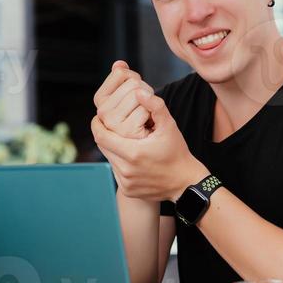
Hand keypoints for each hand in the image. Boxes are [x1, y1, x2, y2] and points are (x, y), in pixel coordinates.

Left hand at [91, 90, 206, 201]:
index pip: (101, 136)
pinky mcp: (128, 190)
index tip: (98, 116)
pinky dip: (119, 162)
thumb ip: (155, 106)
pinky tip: (132, 157)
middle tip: (109, 125)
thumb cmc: (177, 152)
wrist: (186, 182)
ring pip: (109, 159)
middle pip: (103, 147)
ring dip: (112, 148)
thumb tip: (139, 92)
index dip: (97, 124)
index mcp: (133, 153)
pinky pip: (116, 171)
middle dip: (104, 134)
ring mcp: (126, 183)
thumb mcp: (169, 126)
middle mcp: (126, 170)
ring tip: (123, 140)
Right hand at [93, 60, 154, 140]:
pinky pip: (146, 108)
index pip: (120, 73)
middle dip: (145, 90)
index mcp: (100, 101)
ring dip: (150, 102)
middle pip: (132, 83)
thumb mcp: (131, 99)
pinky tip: (150, 125)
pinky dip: (153, 114)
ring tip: (147, 117)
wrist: (159, 150)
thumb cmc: (144, 121)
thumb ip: (122, 80)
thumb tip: (119, 64)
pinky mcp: (127, 132)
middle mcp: (102, 113)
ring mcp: (113, 123)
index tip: (136, 91)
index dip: (133, 77)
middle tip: (144, 107)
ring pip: (139, 94)